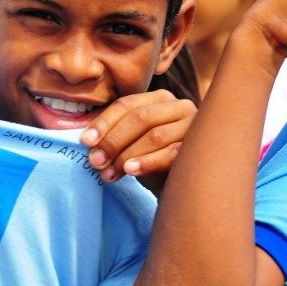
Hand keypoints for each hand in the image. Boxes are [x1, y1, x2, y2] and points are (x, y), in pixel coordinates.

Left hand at [80, 89, 196, 195]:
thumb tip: (86, 136)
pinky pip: (172, 153)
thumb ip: (112, 133)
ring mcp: (194, 126)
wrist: (179, 186)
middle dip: (113, 140)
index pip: (127, 104)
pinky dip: (148, 162)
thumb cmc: (150, 160)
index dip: (104, 122)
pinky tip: (130, 171)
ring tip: (108, 173)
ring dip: (126, 155)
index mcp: (160, 98)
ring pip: (154, 136)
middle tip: (95, 161)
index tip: (86, 141)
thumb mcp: (130, 142)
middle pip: (140, 118)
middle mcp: (180, 106)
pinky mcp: (200, 148)